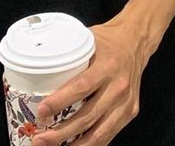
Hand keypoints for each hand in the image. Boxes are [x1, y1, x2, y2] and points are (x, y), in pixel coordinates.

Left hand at [33, 20, 146, 145]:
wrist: (137, 40)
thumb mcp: (89, 39)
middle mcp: (118, 86)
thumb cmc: (108, 40)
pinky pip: (108, 135)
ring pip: (98, 133)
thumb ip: (69, 55)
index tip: (41, 112)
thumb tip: (37, 67)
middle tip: (39, 140)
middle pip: (88, 117)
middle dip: (61, 133)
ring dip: (74, 145)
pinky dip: (90, 145)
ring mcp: (126, 102)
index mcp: (108, 65)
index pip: (82, 87)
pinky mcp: (130, 112)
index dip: (60, 102)